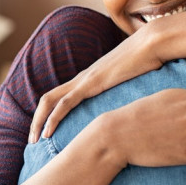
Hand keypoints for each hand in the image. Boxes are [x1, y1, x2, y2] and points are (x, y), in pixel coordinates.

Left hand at [30, 27, 163, 142]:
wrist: (153, 44)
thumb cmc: (148, 62)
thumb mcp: (133, 83)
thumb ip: (127, 93)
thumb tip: (134, 109)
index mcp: (89, 79)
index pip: (60, 97)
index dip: (49, 114)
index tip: (46, 133)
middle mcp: (81, 79)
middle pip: (48, 99)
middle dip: (36, 120)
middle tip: (32, 140)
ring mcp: (84, 80)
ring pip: (50, 101)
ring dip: (39, 121)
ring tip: (34, 140)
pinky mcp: (91, 83)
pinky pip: (65, 102)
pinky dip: (53, 118)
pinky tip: (48, 132)